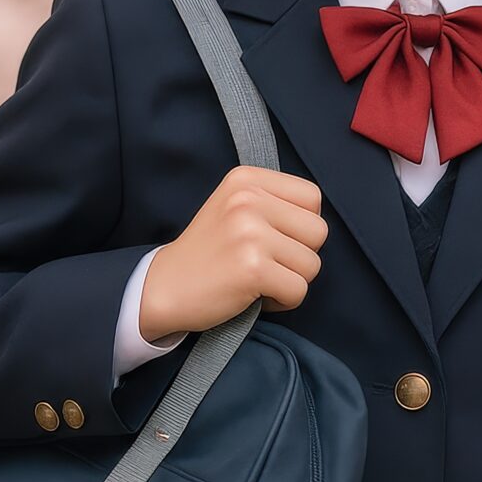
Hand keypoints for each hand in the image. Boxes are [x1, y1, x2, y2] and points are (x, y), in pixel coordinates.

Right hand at [139, 165, 326, 339]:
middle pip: (318, 231)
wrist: (163, 286)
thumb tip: (317, 218)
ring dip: (291, 280)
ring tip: (259, 279)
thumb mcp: (234, 206)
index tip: (274, 239)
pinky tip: (256, 295)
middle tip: (267, 263)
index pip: (312, 196)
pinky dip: (283, 302)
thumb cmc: (207, 252)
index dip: (302, 225)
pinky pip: (299, 290)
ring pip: (312, 264)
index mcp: (246, 179)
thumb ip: (272, 202)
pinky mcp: (253, 268)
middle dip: (300, 255)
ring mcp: (251, 233)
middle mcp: (249, 199)